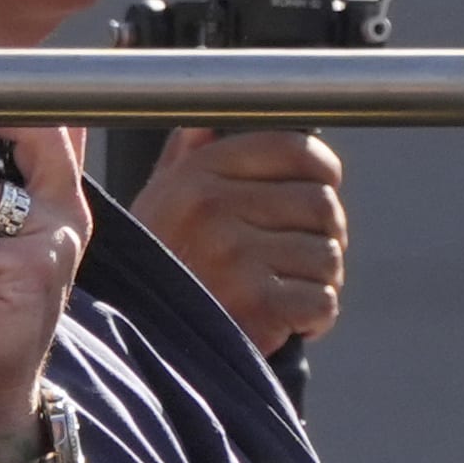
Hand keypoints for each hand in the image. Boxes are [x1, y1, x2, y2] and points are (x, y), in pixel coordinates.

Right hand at [130, 127, 346, 354]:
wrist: (136, 342)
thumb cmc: (162, 267)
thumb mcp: (162, 200)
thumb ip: (191, 157)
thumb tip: (212, 121)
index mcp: (198, 174)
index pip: (295, 149)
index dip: (323, 171)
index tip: (322, 188)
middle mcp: (213, 207)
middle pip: (322, 206)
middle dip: (324, 236)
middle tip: (299, 258)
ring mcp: (233, 256)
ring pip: (327, 256)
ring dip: (319, 281)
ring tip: (284, 292)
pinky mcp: (254, 305)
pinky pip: (322, 302)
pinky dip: (315, 318)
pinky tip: (284, 321)